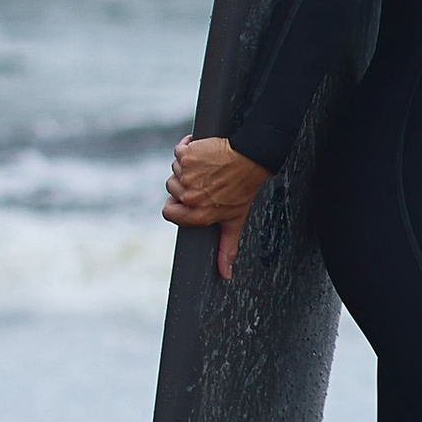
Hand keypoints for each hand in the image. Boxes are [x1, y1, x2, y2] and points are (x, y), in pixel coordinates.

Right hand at [164, 136, 270, 282]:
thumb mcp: (234, 220)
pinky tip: (204, 150)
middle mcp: (190, 196)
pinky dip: (189, 146)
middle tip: (207, 179)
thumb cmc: (242, 190)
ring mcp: (188, 175)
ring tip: (209, 166)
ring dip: (189, 164)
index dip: (176, 204)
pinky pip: (179, 150)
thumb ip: (226, 248)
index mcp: (198, 214)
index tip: (188, 196)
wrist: (252, 158)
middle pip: (171, 188)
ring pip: (175, 168)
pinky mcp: (188, 155)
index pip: (169, 213)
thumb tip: (225, 275)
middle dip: (186, 182)